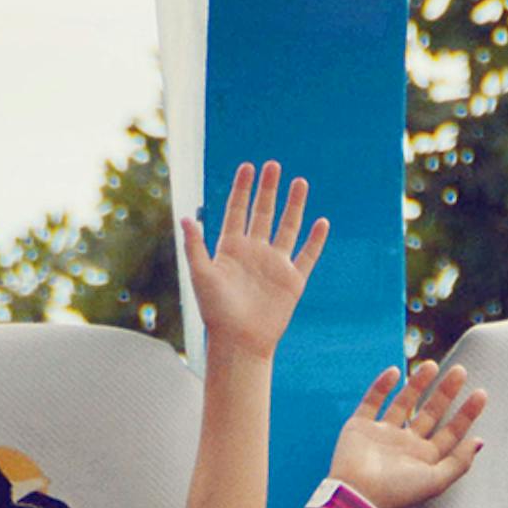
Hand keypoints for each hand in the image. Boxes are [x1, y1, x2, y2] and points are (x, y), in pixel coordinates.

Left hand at [181, 163, 328, 360]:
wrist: (240, 342)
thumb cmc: (217, 313)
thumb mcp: (202, 276)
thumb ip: (195, 247)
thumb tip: (185, 218)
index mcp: (230, 248)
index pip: (237, 211)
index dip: (242, 189)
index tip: (248, 167)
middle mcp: (254, 252)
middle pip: (263, 213)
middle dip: (268, 189)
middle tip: (273, 165)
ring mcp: (275, 264)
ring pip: (287, 227)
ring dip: (294, 205)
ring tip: (300, 182)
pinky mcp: (293, 280)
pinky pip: (307, 255)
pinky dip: (315, 240)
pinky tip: (321, 222)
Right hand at [327, 362, 486, 507]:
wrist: (357, 495)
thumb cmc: (397, 492)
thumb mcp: (436, 481)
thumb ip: (459, 462)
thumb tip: (479, 442)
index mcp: (424, 458)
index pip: (450, 432)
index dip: (466, 414)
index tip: (480, 393)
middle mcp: (405, 445)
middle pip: (430, 413)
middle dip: (445, 393)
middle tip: (460, 371)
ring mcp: (382, 434)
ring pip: (403, 403)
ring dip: (417, 384)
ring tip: (432, 365)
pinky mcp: (360, 426)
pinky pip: (372, 401)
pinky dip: (381, 386)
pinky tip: (395, 372)